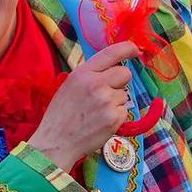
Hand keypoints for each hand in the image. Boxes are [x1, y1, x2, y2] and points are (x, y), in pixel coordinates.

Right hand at [20, 42, 142, 171]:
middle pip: (125, 74)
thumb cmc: (61, 114)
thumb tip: (112, 68)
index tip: (136, 50)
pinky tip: (100, 122)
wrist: (56, 142)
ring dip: (116, 102)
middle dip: (121, 81)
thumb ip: (91, 75)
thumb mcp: (70, 85)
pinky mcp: (114, 118)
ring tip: (96, 112)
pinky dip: (116, 117)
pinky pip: (124, 111)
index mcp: (83, 73)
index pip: (111, 53)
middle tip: (107, 93)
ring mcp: (107, 102)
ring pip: (124, 95)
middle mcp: (96, 84)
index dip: (128, 49)